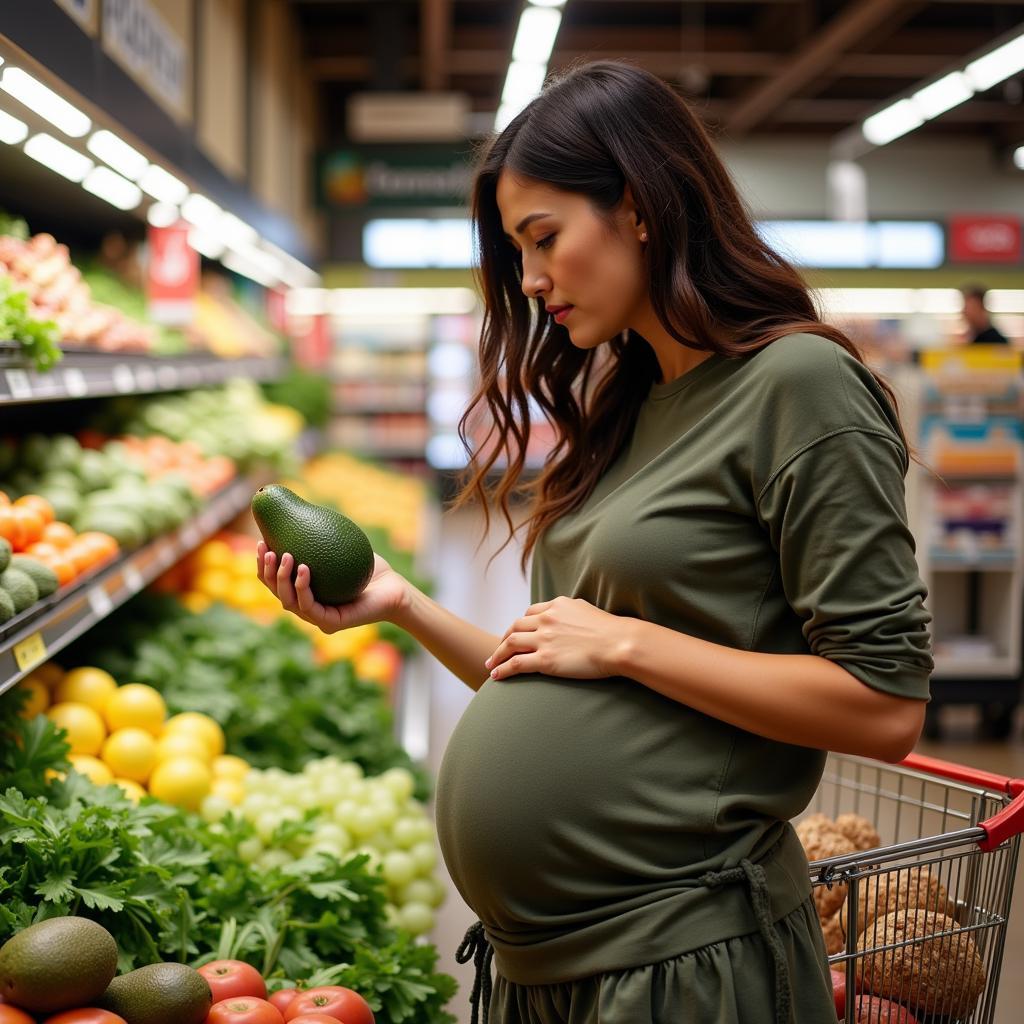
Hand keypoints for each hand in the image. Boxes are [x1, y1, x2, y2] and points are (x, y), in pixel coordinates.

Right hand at [256, 541, 408, 633]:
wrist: (393, 587)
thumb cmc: (367, 565)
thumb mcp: (339, 545)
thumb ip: (318, 535)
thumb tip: (298, 508)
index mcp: (303, 593)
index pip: (276, 581)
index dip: (264, 565)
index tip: (261, 542)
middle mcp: (307, 607)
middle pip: (276, 592)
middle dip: (267, 571)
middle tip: (268, 549)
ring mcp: (317, 618)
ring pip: (288, 602)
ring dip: (282, 578)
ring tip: (285, 555)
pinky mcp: (329, 624)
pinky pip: (310, 607)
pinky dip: (303, 588)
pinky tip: (304, 569)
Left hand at [484, 596, 633, 680]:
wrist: (618, 643)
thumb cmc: (611, 631)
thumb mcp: (587, 611)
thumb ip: (572, 612)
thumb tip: (570, 616)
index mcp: (557, 606)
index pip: (530, 613)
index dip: (519, 625)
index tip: (515, 634)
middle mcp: (546, 619)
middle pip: (515, 627)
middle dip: (504, 639)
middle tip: (498, 650)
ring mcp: (544, 639)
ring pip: (510, 644)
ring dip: (497, 654)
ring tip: (491, 664)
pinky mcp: (545, 660)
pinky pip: (515, 663)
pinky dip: (502, 669)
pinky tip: (496, 675)